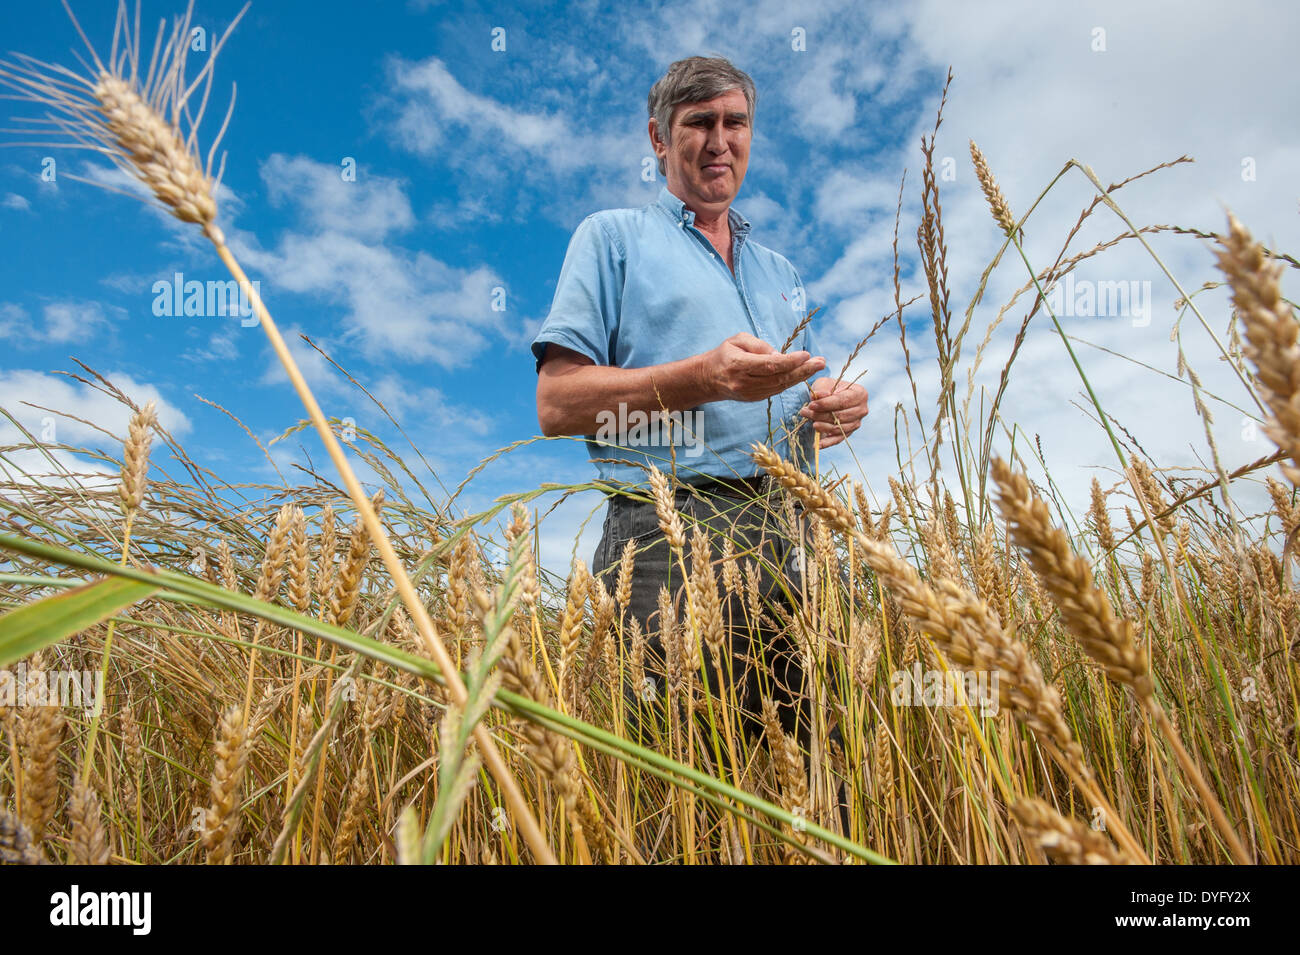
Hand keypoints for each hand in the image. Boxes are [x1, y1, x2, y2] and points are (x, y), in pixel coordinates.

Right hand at [700, 333, 824, 402]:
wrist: (708, 378)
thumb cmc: (724, 354)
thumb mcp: (737, 340)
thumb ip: (758, 345)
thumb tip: (779, 355)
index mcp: (737, 365)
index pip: (768, 365)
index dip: (789, 361)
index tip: (806, 354)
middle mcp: (743, 383)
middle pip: (778, 378)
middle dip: (802, 370)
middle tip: (821, 363)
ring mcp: (749, 394)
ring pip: (780, 386)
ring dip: (800, 377)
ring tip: (817, 367)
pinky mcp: (754, 400)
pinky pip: (776, 391)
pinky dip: (791, 382)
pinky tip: (803, 374)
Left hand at [800, 377, 867, 448]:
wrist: (832, 397)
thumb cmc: (829, 388)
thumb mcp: (825, 383)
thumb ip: (822, 390)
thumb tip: (817, 397)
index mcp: (859, 394)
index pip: (843, 401)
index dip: (826, 404)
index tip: (811, 405)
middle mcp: (862, 410)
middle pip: (840, 416)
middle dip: (821, 415)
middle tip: (805, 412)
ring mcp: (856, 423)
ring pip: (838, 428)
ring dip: (822, 426)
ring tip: (809, 422)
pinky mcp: (849, 433)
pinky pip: (837, 440)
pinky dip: (826, 443)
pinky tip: (816, 445)